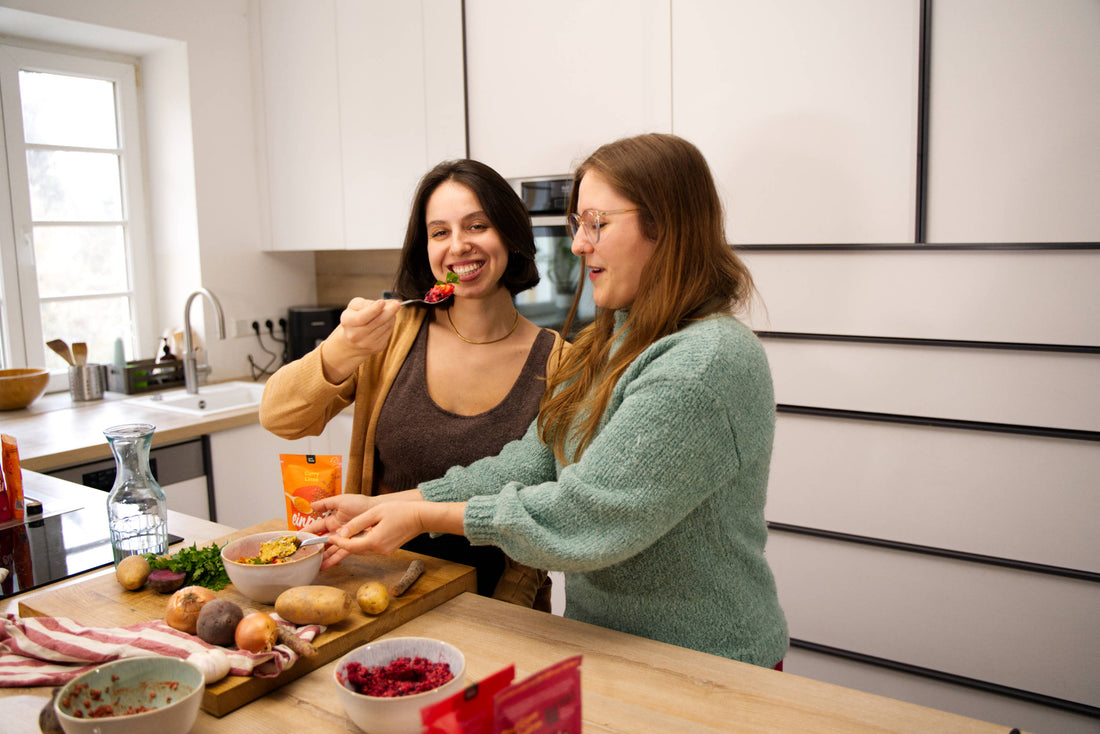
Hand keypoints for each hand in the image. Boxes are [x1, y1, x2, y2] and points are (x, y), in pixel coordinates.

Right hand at [302, 494, 378, 567]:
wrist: (376, 510)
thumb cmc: (360, 503)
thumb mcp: (340, 501)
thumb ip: (326, 504)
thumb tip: (311, 505)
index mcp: (332, 520)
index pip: (316, 527)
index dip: (307, 532)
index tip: (297, 538)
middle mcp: (337, 531)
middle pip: (322, 541)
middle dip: (313, 548)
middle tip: (302, 556)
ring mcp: (344, 538)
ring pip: (330, 549)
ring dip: (321, 557)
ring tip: (312, 565)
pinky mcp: (352, 544)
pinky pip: (341, 553)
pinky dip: (333, 560)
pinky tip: (324, 565)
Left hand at [304, 490, 427, 568]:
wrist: (421, 518)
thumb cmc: (400, 511)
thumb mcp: (375, 513)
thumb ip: (357, 523)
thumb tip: (342, 532)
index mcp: (374, 541)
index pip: (349, 546)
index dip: (337, 542)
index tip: (329, 537)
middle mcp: (379, 550)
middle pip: (354, 550)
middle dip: (342, 546)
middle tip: (330, 540)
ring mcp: (384, 551)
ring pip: (362, 550)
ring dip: (352, 545)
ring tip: (340, 539)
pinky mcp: (388, 550)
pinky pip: (370, 548)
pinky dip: (362, 544)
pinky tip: (358, 536)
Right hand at [319, 298, 399, 381]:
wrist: (351, 341)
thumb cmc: (354, 319)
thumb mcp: (353, 307)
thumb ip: (364, 303)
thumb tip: (379, 303)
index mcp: (347, 322)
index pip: (362, 317)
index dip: (374, 309)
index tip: (382, 302)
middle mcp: (355, 335)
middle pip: (377, 321)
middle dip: (389, 311)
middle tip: (396, 304)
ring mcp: (366, 343)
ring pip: (385, 327)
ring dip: (392, 317)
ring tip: (392, 310)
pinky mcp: (376, 347)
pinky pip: (388, 333)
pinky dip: (391, 324)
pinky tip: (388, 320)